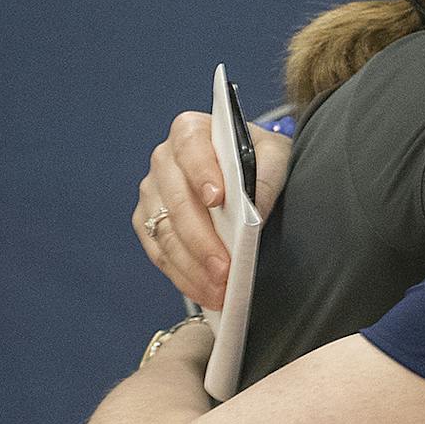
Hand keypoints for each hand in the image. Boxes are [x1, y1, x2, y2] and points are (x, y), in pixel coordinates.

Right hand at [132, 111, 290, 307]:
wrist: (249, 169)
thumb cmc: (260, 158)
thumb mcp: (275, 155)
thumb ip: (268, 175)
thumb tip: (254, 210)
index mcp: (190, 131)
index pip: (191, 148)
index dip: (203, 173)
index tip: (218, 199)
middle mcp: (164, 160)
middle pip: (177, 201)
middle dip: (202, 240)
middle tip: (226, 269)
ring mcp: (152, 193)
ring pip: (165, 234)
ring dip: (193, 266)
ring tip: (220, 289)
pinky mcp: (149, 223)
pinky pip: (160, 254)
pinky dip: (184, 276)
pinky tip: (207, 292)